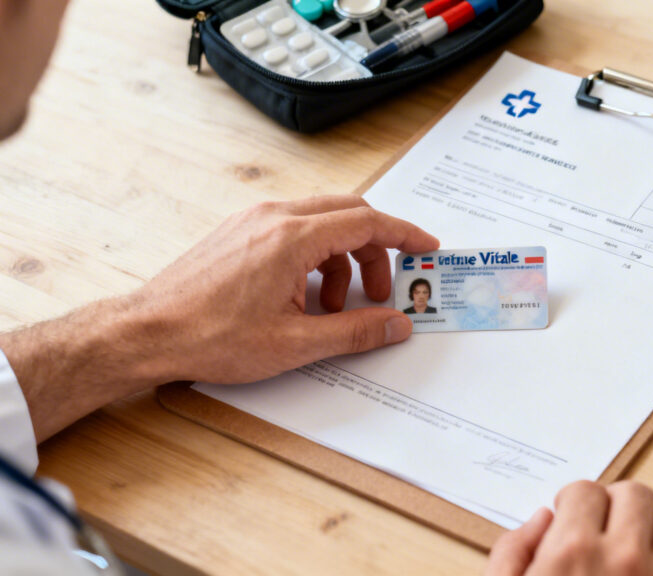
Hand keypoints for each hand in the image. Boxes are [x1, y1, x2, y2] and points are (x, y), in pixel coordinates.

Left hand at [134, 194, 437, 382]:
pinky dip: (315, 257)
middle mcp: (274, 217)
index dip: (405, 235)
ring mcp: (253, 220)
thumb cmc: (210, 336)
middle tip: (385, 291)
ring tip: (336, 307)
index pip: (367, 222)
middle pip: (349, 215)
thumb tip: (396, 325)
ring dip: (343, 259)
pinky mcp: (240, 231)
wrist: (148, 333)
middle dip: (376, 251)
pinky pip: (294, 231)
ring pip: (322, 223)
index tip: (427, 247)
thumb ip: (356, 331)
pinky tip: (305, 298)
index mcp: (292, 237)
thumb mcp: (296, 343)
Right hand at [486, 480, 652, 575]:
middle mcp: (624, 560)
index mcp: (572, 554)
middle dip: (617, 506)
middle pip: (634, 493)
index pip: (585, 490)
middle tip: (603, 529)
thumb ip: (510, 556)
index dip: (575, 504)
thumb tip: (540, 522)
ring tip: (637, 548)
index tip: (573, 521)